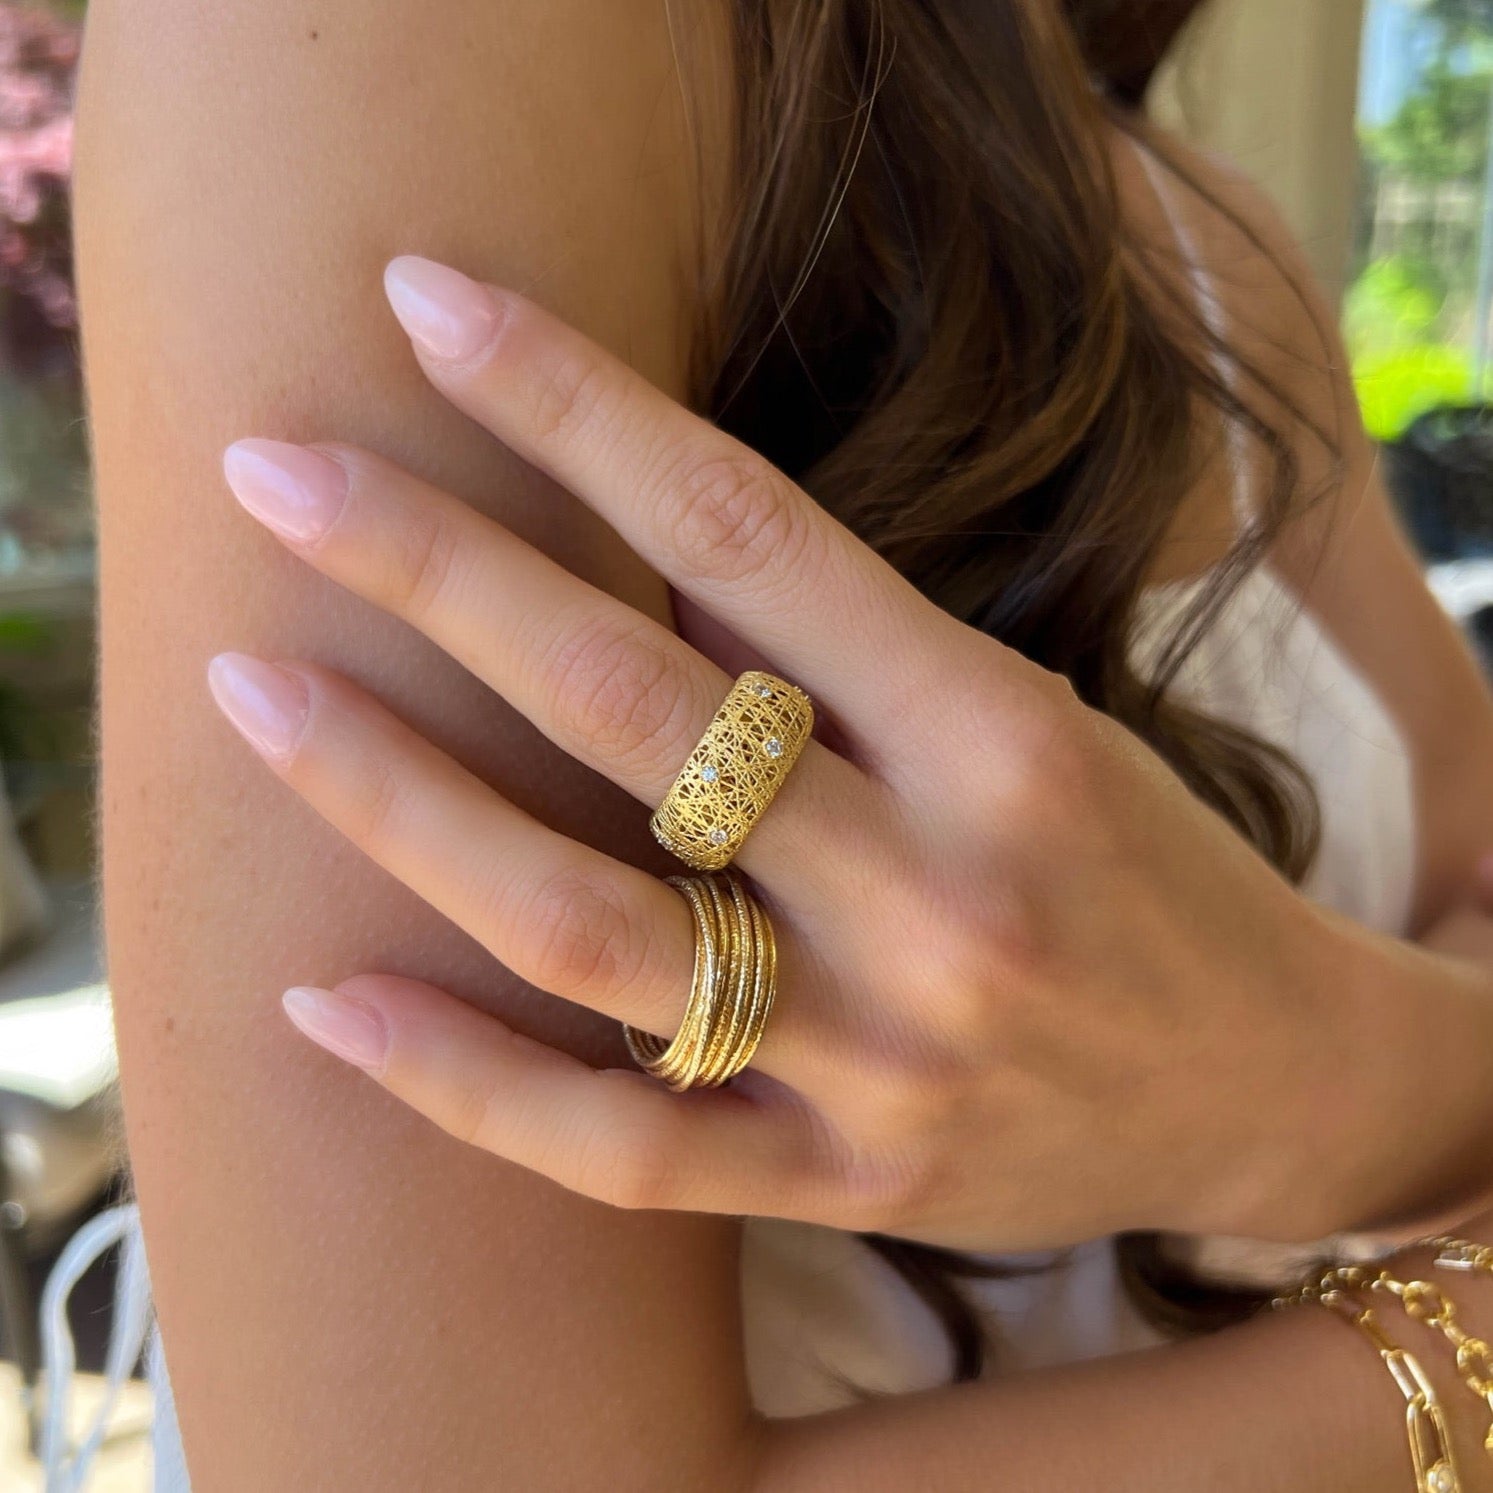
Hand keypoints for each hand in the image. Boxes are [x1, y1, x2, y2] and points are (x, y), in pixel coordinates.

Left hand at [205, 254, 1446, 1252]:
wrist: (1274, 1084)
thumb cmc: (1148, 870)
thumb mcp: (1032, 724)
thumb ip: (844, 658)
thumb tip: (626, 555)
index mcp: (1003, 738)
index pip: (747, 530)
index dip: (574, 405)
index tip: (432, 311)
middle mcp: (939, 893)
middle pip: (632, 707)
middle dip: (436, 568)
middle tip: (273, 476)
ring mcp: (883, 1059)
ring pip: (584, 925)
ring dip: (394, 800)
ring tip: (254, 693)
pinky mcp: (846, 1183)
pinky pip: (617, 1148)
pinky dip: (457, 1080)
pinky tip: (322, 996)